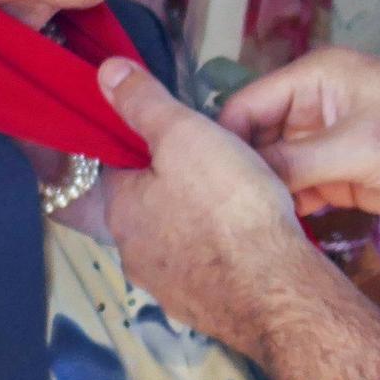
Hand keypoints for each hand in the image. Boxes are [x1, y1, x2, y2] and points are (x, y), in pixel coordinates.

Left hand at [98, 57, 307, 343]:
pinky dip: (218, 253)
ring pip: (174, 240)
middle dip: (173, 186)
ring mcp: (166, 286)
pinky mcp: (200, 309)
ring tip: (236, 201)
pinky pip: (203, 270)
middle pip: (146, 205)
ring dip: (195, 222)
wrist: (274, 287)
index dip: (147, 146)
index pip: (118, 167)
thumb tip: (105, 71)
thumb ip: (146, 103)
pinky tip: (246, 242)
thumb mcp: (186, 135)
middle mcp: (132, 254)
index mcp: (121, 210)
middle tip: (215, 166)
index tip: (180, 136)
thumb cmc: (228, 204)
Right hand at [220, 46, 379, 221]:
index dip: (220, 143)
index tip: (197, 184)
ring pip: (272, 171)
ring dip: (258, 197)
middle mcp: (313, 107)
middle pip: (254, 141)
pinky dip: (284, 212)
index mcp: (314, 78)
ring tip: (228, 232)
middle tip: (206, 217)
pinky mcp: (341, 176)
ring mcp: (326, 143)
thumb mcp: (360, 146)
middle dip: (235, 175)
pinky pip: (298, 192)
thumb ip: (298, 163)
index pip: (245, 107)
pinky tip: (267, 236)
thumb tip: (241, 182)